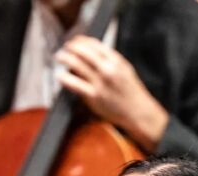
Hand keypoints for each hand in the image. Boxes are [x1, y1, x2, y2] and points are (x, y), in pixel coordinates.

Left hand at [56, 36, 168, 151]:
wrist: (137, 111)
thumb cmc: (131, 92)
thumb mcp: (124, 69)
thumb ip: (109, 60)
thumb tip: (91, 53)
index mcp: (116, 60)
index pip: (94, 44)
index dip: (81, 40)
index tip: (75, 41)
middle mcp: (108, 69)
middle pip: (83, 51)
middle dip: (71, 47)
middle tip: (65, 47)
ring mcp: (100, 83)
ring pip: (77, 64)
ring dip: (65, 58)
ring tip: (60, 57)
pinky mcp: (94, 96)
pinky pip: (74, 84)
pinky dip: (65, 78)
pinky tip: (60, 76)